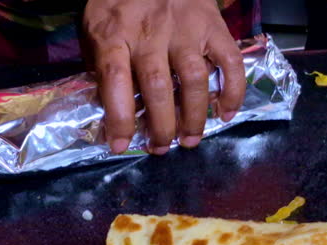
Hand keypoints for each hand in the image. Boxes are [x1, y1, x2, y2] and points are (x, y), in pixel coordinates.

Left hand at [83, 0, 245, 154]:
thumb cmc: (119, 1)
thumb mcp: (94, 26)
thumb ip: (100, 63)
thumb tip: (110, 108)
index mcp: (115, 34)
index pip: (115, 81)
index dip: (119, 119)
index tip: (121, 146)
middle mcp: (151, 33)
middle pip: (158, 88)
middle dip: (160, 127)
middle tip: (160, 148)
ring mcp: (185, 29)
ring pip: (194, 80)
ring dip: (193, 116)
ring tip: (189, 139)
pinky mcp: (213, 25)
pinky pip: (229, 61)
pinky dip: (232, 90)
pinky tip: (226, 113)